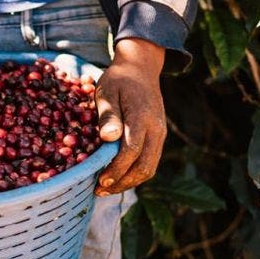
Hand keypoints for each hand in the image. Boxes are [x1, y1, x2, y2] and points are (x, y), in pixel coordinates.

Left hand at [94, 38, 166, 196]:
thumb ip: (108, 115)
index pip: (132, 151)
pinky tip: (117, 178)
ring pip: (150, 168)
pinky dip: (135, 174)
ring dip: (129, 182)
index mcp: (142, 117)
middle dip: (122, 183)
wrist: (141, 68)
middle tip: (99, 190)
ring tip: (106, 188)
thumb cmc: (118, 80)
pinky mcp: (158, 138)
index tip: (100, 180)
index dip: (116, 169)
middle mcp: (156, 129)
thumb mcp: (107, 91)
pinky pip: (150, 162)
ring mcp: (160, 134)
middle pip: (145, 166)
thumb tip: (108, 138)